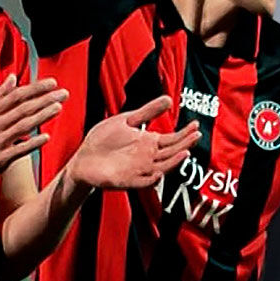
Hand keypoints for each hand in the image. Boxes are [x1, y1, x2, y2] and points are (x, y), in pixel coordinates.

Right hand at [0, 75, 66, 185]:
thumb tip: (11, 79)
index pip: (16, 95)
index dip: (35, 88)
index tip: (52, 83)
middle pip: (23, 108)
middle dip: (45, 99)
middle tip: (63, 93)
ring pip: (23, 126)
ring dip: (42, 116)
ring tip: (58, 108)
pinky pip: (19, 150)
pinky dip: (33, 143)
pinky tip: (45, 137)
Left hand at [68, 96, 199, 189]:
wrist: (83, 158)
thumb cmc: (103, 140)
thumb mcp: (127, 120)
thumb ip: (147, 112)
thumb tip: (169, 99)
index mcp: (148, 143)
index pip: (172, 139)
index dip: (184, 133)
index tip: (196, 124)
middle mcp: (147, 157)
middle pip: (171, 152)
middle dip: (184, 144)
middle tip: (196, 135)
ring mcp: (139, 169)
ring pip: (162, 167)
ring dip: (173, 162)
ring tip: (185, 152)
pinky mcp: (127, 180)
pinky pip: (143, 182)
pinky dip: (152, 179)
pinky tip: (159, 172)